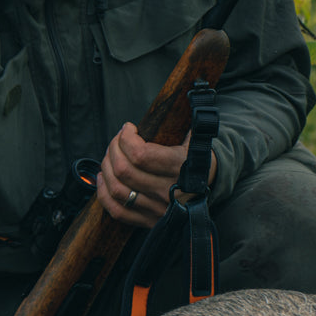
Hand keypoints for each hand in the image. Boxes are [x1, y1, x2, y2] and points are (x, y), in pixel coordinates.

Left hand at [97, 122, 215, 227]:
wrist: (212, 189)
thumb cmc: (199, 158)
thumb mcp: (196, 139)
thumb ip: (185, 120)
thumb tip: (184, 93)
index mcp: (179, 168)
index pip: (140, 154)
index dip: (126, 138)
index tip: (128, 128)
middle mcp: (168, 191)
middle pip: (124, 170)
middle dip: (113, 149)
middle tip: (117, 140)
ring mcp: (158, 209)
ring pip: (117, 189)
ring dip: (106, 168)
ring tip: (109, 156)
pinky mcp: (150, 221)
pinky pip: (118, 211)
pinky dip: (104, 193)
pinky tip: (103, 178)